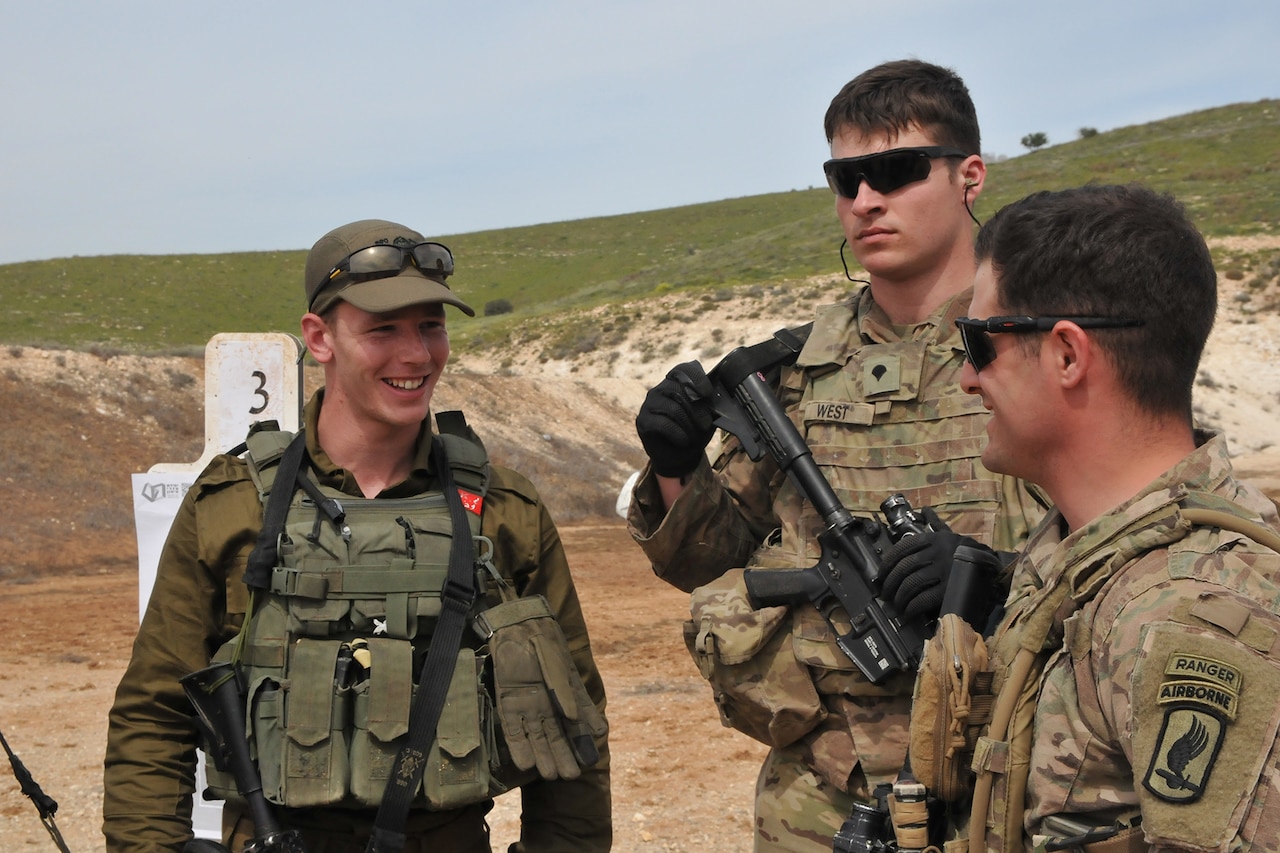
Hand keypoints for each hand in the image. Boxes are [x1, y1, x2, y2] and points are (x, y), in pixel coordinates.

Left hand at [489, 598, 607, 780]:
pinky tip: (525, 764)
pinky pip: (513, 729)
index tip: (588, 761)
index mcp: (563, 696)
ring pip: (536, 737)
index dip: (580, 743)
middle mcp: (546, 704)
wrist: (517, 624)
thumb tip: (578, 718)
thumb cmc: (542, 641)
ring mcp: (526, 706)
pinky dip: (519, 746)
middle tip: (569, 777)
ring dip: (543, 755)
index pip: (574, 725)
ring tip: (551, 776)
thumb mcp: (559, 666)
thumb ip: (568, 692)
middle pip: (555, 736)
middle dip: (563, 756)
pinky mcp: (507, 703)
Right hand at [635, 361, 715, 477]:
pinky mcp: (643, 421)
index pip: (683, 369)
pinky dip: (678, 433)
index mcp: (676, 382)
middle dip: (697, 410)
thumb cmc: (694, 431)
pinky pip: (663, 423)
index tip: (707, 393)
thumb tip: (719, 395)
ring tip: (694, 436)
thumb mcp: (707, 415)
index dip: (696, 378)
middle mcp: (660, 389)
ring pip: (673, 408)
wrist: (679, 456)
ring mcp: (649, 404)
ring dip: (689, 425)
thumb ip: (710, 402)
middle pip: (680, 391)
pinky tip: (684, 440)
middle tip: (706, 424)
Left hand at [880, 508, 988, 623]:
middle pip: (904, 568)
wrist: (994, 569)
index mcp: (934, 539)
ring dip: (899, 597)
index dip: (887, 563)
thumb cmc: (966, 553)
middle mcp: (937, 552)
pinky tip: (908, 612)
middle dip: (890, 583)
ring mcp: (944, 571)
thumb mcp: (950, 536)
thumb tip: (924, 510)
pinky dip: (912, 607)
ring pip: (911, 584)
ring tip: (896, 605)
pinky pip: (924, 599)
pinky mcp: (950, 589)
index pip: (902, 548)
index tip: (880, 575)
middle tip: (885, 594)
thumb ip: (935, 525)